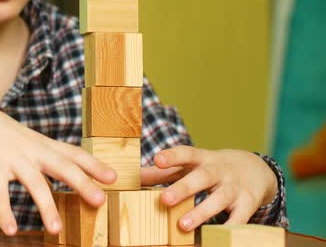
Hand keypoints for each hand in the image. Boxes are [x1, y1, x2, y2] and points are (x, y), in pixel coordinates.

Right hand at [0, 98, 116, 235]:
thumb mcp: (26, 139)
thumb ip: (44, 153)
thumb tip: (66, 170)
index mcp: (41, 144)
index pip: (73, 153)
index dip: (93, 165)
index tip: (113, 177)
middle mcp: (31, 150)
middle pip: (62, 166)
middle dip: (82, 183)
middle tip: (100, 201)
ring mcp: (12, 158)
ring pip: (34, 183)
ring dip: (46, 207)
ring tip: (57, 230)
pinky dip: (5, 212)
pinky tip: (11, 230)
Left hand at [141, 146, 277, 230]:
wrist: (256, 169)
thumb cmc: (212, 167)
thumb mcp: (191, 165)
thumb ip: (164, 171)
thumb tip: (135, 176)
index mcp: (202, 158)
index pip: (187, 154)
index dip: (172, 156)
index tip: (158, 159)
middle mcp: (219, 171)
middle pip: (202, 177)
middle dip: (183, 188)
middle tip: (164, 199)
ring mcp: (234, 187)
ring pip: (219, 199)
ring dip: (201, 212)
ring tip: (182, 225)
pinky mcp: (247, 204)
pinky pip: (239, 218)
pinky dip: (228, 228)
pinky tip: (214, 237)